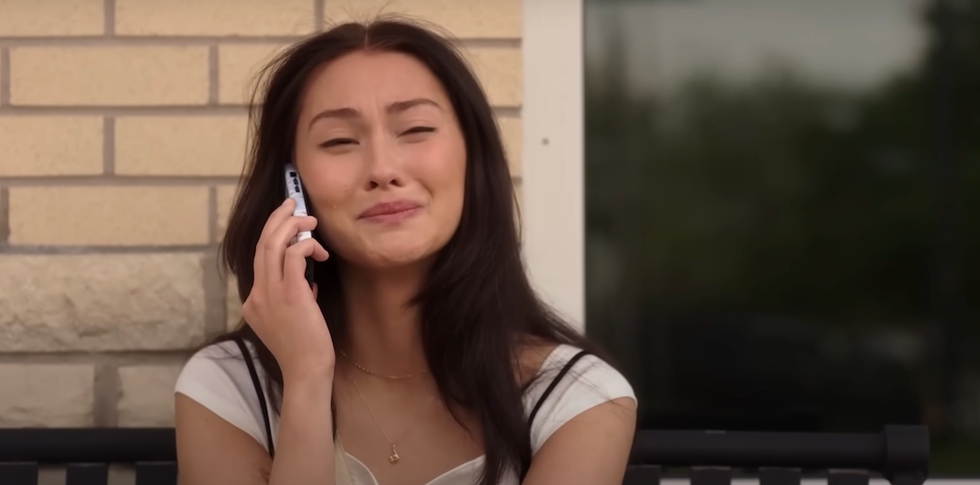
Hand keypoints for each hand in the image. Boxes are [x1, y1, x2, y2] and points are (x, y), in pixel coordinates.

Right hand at [241, 197, 333, 383]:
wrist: (307, 371)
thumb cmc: (304, 349)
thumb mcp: (291, 320)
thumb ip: (293, 297)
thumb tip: (307, 281)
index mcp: (253, 302)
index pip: (259, 259)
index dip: (272, 236)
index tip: (285, 222)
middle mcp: (257, 295)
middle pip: (262, 245)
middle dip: (277, 219)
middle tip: (292, 203)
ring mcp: (270, 293)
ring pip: (274, 245)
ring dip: (292, 225)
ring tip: (309, 219)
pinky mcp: (291, 293)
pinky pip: (295, 255)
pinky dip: (306, 245)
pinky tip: (320, 251)